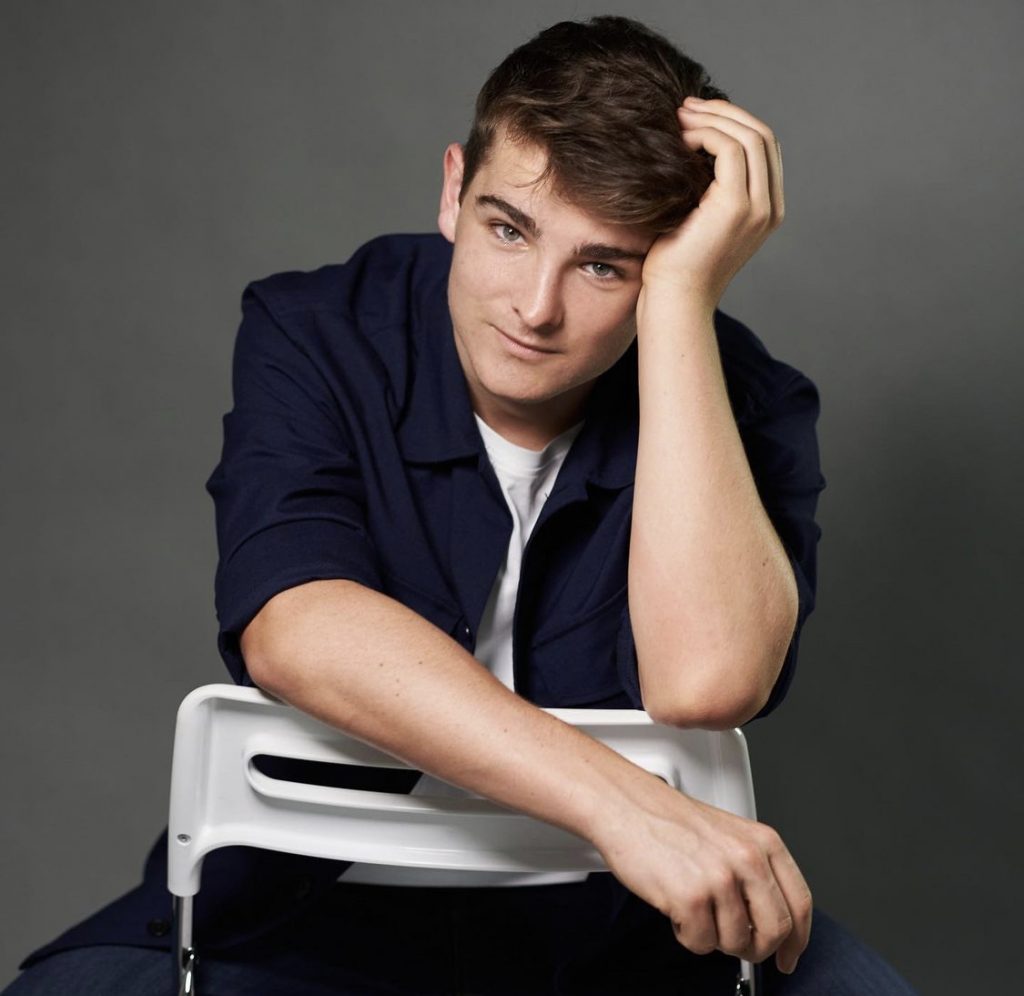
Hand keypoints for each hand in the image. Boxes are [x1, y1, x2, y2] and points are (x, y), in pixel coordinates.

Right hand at [592, 776, 810, 972]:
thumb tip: (772, 920)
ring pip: (737, 943)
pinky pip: (701, 944)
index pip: (799, 903)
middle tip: (736, 944)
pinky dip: (687, 934)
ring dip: (713, 937)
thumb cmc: (668, 820)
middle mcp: (747, 858)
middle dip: (755, 947)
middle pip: (775, 931)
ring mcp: (721, 878)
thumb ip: (756, 871)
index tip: (789, 955)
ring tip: (694, 908)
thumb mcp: (728, 835)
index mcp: (762, 842)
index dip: (797, 940)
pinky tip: (676, 906)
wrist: (626, 805)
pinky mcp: (692, 898)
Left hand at [641, 98, 784, 311]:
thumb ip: (708, 186)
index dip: (734, 121)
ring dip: (713, 118)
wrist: (674, 300)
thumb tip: (693, 145)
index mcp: (766, 210)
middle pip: (763, 135)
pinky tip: (680, 140)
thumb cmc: (675, 265)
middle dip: (725, 111)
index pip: (763, 148)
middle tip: (686, 106)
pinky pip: (730, 149)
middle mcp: (770, 208)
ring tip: (679, 116)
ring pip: (750, 136)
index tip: (697, 115)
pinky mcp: (737, 206)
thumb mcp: (696, 217)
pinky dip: (706, 134)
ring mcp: (759, 207)